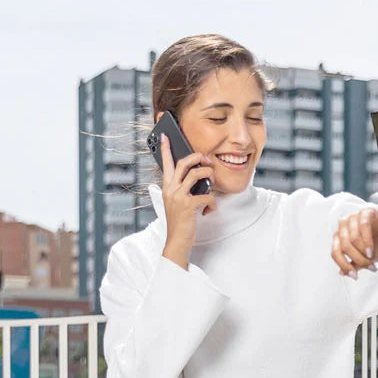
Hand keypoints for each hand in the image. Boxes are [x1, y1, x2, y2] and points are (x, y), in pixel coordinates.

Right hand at [160, 134, 216, 259]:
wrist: (176, 241)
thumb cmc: (179, 222)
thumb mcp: (176, 203)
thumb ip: (182, 189)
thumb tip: (198, 178)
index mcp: (167, 187)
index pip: (166, 164)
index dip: (165, 149)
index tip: (165, 136)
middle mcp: (171, 189)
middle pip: (184, 163)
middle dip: (198, 157)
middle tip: (207, 160)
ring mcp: (178, 196)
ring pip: (196, 174)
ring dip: (209, 175)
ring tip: (212, 182)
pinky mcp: (188, 205)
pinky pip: (207, 195)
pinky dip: (212, 202)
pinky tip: (209, 210)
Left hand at [332, 206, 377, 278]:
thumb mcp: (367, 257)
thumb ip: (355, 264)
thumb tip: (343, 273)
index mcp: (340, 238)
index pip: (335, 252)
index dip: (344, 265)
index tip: (354, 276)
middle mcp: (343, 227)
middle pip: (345, 246)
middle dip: (358, 260)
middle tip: (369, 266)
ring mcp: (353, 218)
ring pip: (352, 238)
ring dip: (363, 252)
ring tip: (373, 259)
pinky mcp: (365, 212)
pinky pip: (363, 226)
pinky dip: (367, 241)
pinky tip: (371, 250)